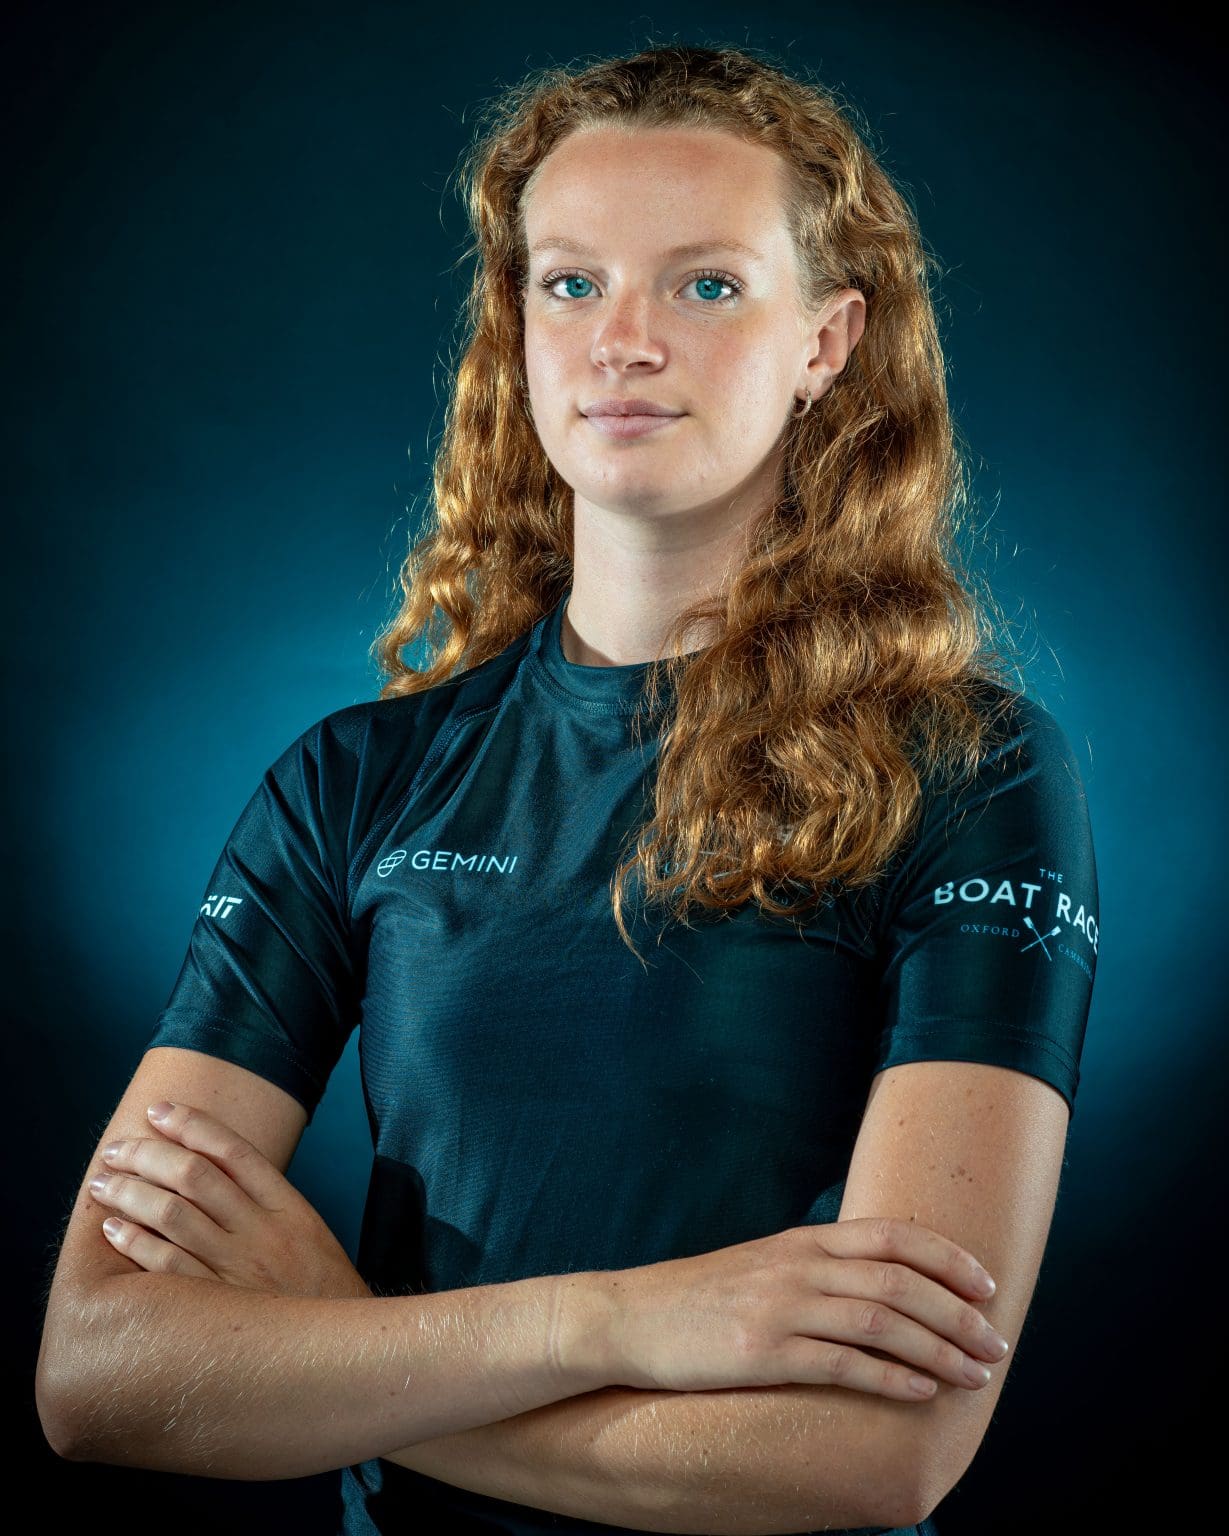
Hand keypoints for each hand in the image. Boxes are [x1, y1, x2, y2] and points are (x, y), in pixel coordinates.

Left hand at [88, 1100, 372, 1300]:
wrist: (348, 1356)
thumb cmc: (322, 1296)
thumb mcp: (310, 1237)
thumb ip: (267, 1206)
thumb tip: (211, 1174)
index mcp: (290, 1208)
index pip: (234, 1151)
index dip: (192, 1125)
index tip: (159, 1111)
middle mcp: (264, 1232)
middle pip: (196, 1175)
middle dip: (148, 1154)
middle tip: (117, 1149)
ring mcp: (240, 1271)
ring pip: (174, 1215)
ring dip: (131, 1193)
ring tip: (103, 1183)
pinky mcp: (218, 1308)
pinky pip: (167, 1267)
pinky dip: (135, 1242)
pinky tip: (114, 1229)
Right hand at [590, 1216, 1010, 1402]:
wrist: (630, 1319)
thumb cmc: (701, 1298)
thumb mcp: (765, 1265)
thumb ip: (817, 1268)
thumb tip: (879, 1286)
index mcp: (803, 1241)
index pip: (893, 1236)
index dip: (948, 1259)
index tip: (988, 1285)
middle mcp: (798, 1267)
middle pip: (900, 1282)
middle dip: (959, 1314)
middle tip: (997, 1345)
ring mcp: (781, 1308)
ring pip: (881, 1321)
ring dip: (939, 1349)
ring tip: (975, 1375)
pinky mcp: (762, 1353)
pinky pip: (842, 1364)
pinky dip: (890, 1377)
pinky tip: (921, 1392)